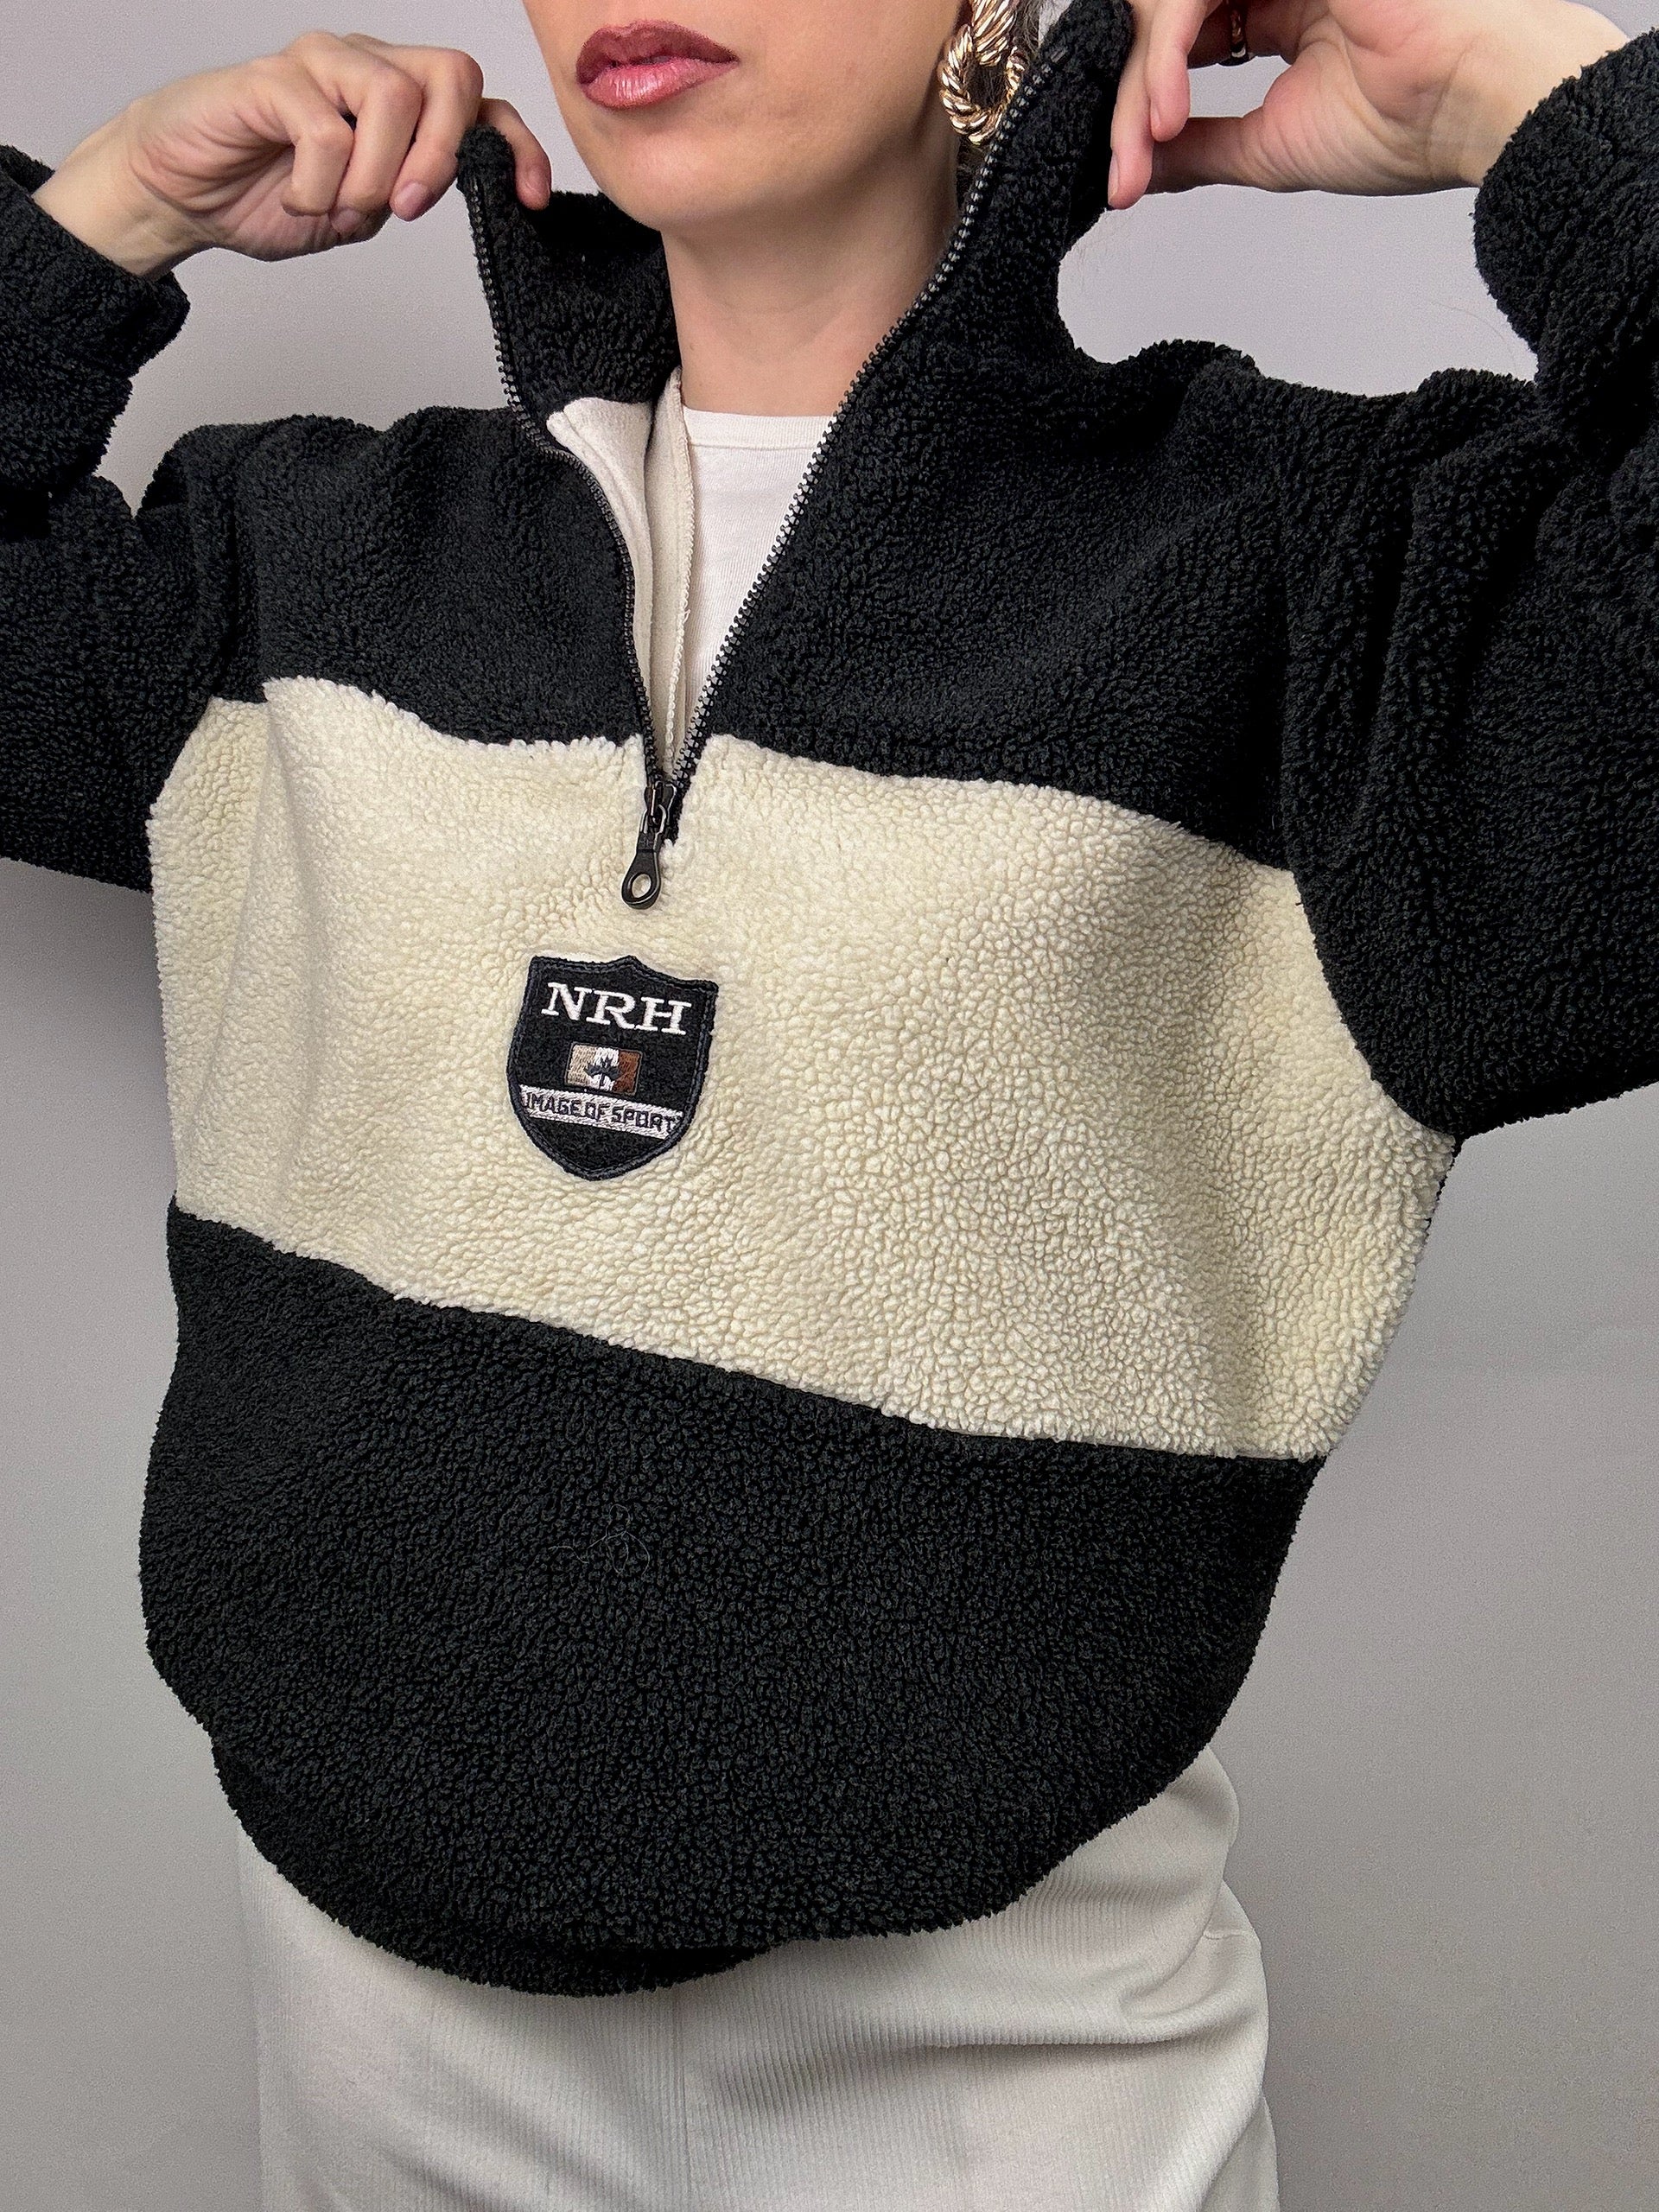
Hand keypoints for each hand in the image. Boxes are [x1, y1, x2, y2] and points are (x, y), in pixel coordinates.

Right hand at [32, 32, 551, 279]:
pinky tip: (297, 198)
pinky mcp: (271, 78)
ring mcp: (319, 63)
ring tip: (337, 208)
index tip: (530, 199)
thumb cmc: (269, 194)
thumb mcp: (362, 209)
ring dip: (374, 176)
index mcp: (398, 97)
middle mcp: (365, 65)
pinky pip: (325, 130)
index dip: (517, 146)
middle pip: (452, 75)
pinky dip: (320, 185)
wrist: (182, 194)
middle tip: (404, 208)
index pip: (480, 100)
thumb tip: (461, 188)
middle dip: (444, 154)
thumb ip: (411, 191)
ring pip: (392, 98)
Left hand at [1107, 0, 1628, 206]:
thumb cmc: (1409, 124)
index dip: (1147, 107)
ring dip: (1144, 82)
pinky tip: (1169, 109)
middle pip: (1167, 21)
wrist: (1471, 101)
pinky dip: (1167, 52)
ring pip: (1170, 6)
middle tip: (1128, 170)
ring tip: (1151, 142)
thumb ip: (1200, 147)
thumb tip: (1141, 167)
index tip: (1127, 178)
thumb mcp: (1269, 147)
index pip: (1184, 45)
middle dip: (1132, 101)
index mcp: (1286, 13)